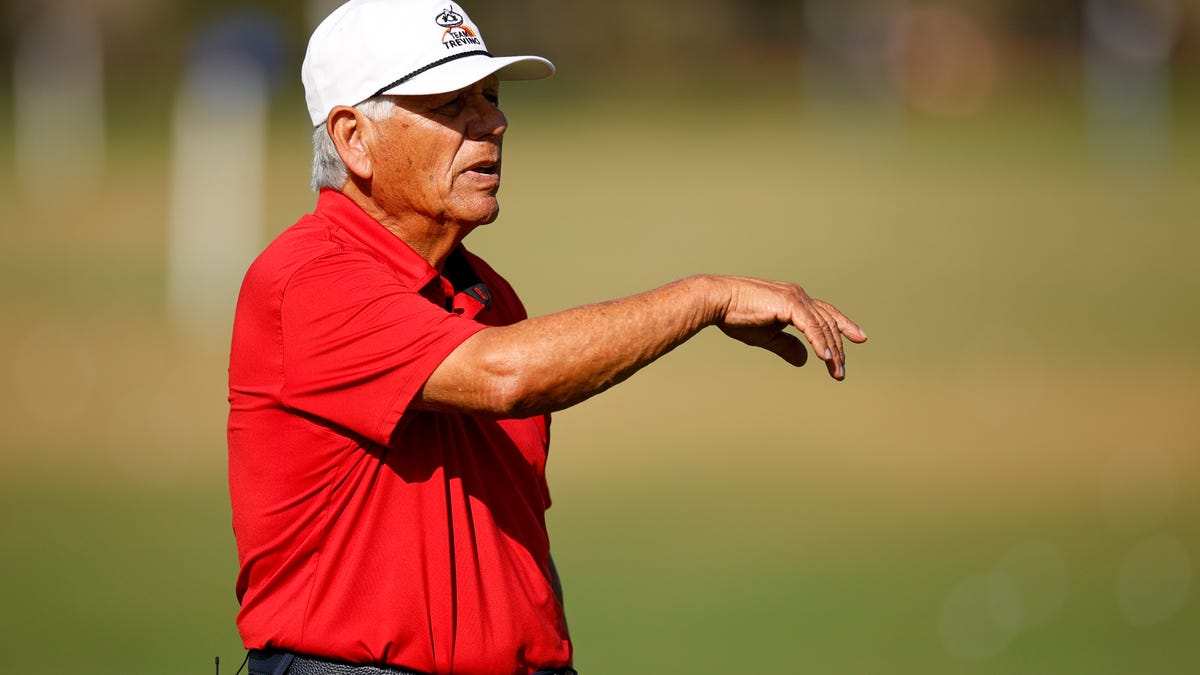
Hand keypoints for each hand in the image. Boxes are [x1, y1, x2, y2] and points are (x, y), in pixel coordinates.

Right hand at [713, 276, 866, 379]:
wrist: (718, 301)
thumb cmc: (737, 316)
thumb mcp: (767, 336)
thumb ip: (787, 346)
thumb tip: (805, 360)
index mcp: (794, 300)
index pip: (825, 314)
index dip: (843, 326)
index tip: (859, 338)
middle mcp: (799, 296)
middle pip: (828, 322)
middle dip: (838, 346)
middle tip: (841, 370)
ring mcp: (795, 298)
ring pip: (822, 326)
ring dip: (831, 350)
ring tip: (836, 371)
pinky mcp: (789, 303)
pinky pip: (811, 326)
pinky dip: (819, 342)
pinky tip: (825, 358)